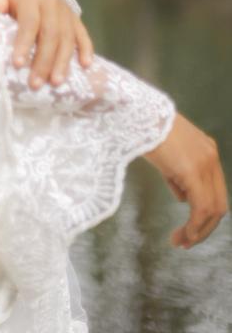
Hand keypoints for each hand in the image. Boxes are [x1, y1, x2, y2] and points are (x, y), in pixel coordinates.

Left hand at [0, 0, 93, 88]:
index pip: (29, 22)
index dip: (24, 43)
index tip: (18, 64)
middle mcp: (52, 3)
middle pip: (50, 34)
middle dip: (43, 61)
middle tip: (35, 83)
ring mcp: (67, 12)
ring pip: (68, 38)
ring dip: (62, 62)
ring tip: (56, 82)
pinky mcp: (77, 20)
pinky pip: (84, 35)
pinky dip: (86, 50)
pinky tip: (85, 66)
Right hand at [143, 112, 227, 248]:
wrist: (136, 112)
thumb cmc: (143, 130)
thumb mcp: (165, 156)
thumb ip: (177, 176)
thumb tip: (183, 197)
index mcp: (207, 151)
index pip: (214, 191)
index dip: (204, 214)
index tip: (188, 230)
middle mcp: (212, 158)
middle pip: (218, 204)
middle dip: (204, 227)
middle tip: (186, 242)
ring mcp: (205, 164)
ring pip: (213, 209)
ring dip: (199, 230)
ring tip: (181, 242)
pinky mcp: (193, 171)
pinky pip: (201, 207)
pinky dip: (195, 226)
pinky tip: (183, 235)